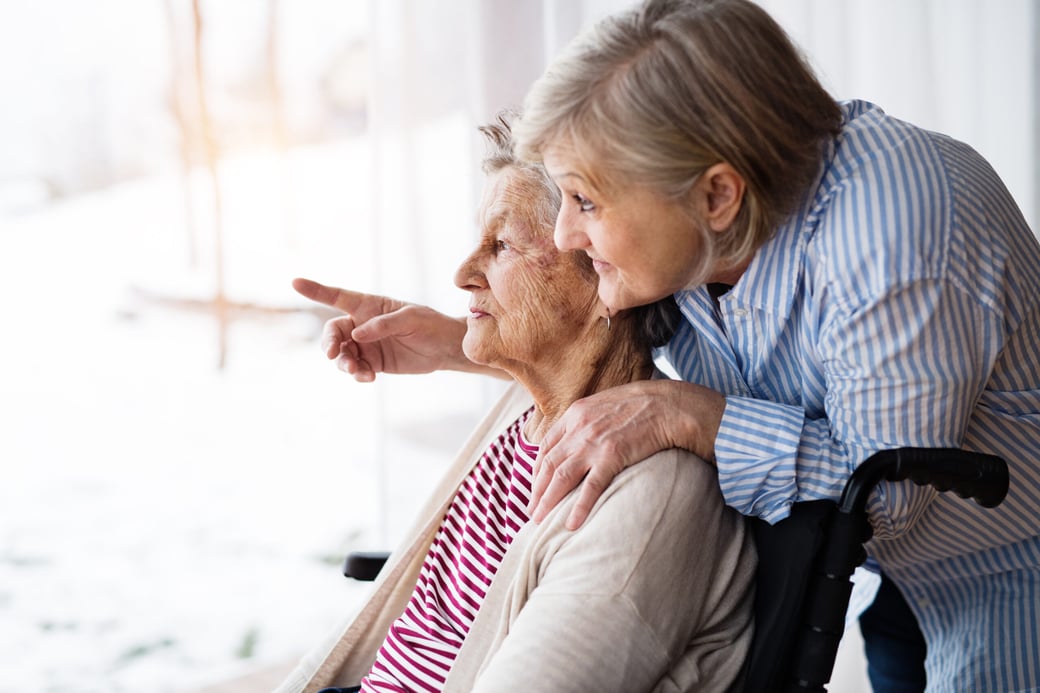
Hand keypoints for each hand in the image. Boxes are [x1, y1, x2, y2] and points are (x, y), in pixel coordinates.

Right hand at [292, 277, 468, 381]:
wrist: (444, 348)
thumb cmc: (430, 325)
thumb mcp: (411, 319)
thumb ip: (384, 324)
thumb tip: (357, 334)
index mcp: (369, 305)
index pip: (338, 296)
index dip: (316, 290)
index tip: (295, 283)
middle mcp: (362, 324)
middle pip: (333, 332)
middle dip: (330, 343)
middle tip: (334, 354)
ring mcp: (365, 344)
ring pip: (341, 354)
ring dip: (343, 363)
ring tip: (357, 370)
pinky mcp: (372, 362)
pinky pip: (355, 369)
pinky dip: (357, 374)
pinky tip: (368, 377)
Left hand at [528, 379, 725, 528]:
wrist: (670, 404)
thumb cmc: (642, 405)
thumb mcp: (605, 402)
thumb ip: (588, 419)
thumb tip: (580, 437)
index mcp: (575, 414)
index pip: (546, 446)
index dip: (537, 470)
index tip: (535, 487)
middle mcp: (579, 428)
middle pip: (548, 465)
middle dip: (537, 491)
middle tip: (532, 512)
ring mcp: (594, 442)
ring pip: (561, 477)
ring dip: (548, 501)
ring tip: (540, 521)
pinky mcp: (612, 456)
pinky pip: (591, 487)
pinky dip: (579, 507)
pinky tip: (571, 524)